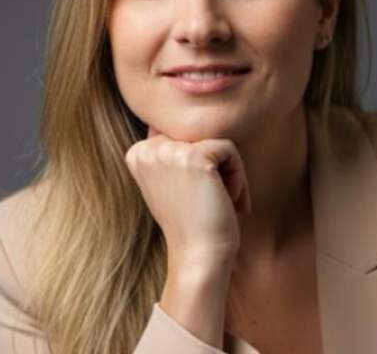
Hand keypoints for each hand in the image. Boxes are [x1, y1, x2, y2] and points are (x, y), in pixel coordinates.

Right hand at [124, 124, 252, 264]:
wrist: (198, 257)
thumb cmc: (192, 223)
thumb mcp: (171, 183)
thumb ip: (172, 152)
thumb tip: (190, 120)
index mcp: (138, 153)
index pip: (183, 136)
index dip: (200, 165)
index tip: (199, 197)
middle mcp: (147, 149)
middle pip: (200, 136)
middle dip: (216, 168)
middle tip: (216, 200)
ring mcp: (169, 152)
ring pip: (216, 143)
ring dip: (229, 173)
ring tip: (222, 201)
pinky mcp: (194, 157)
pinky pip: (229, 150)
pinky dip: (238, 177)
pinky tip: (228, 201)